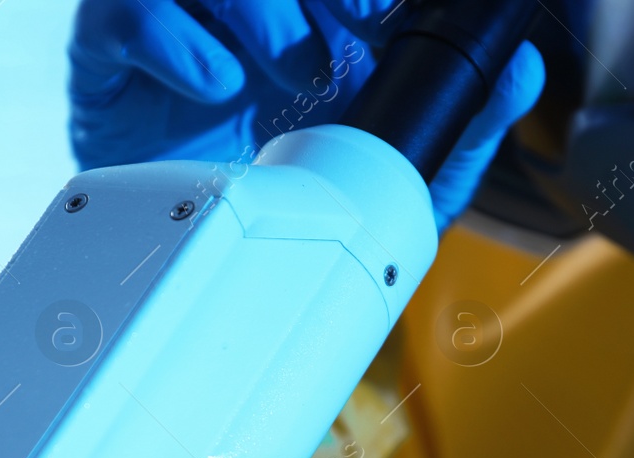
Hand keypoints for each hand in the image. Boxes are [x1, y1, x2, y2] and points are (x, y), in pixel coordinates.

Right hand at [68, 0, 543, 227]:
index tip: (393, 15)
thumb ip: (457, 132)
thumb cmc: (273, 202)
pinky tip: (217, 86)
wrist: (173, 257)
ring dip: (261, 14)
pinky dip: (175, 42)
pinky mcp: (112, 50)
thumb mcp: (384, 182)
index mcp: (310, 19)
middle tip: (363, 27)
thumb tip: (521, 70)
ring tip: (296, 72)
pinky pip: (128, 14)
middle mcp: (245, 12)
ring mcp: (179, 22)